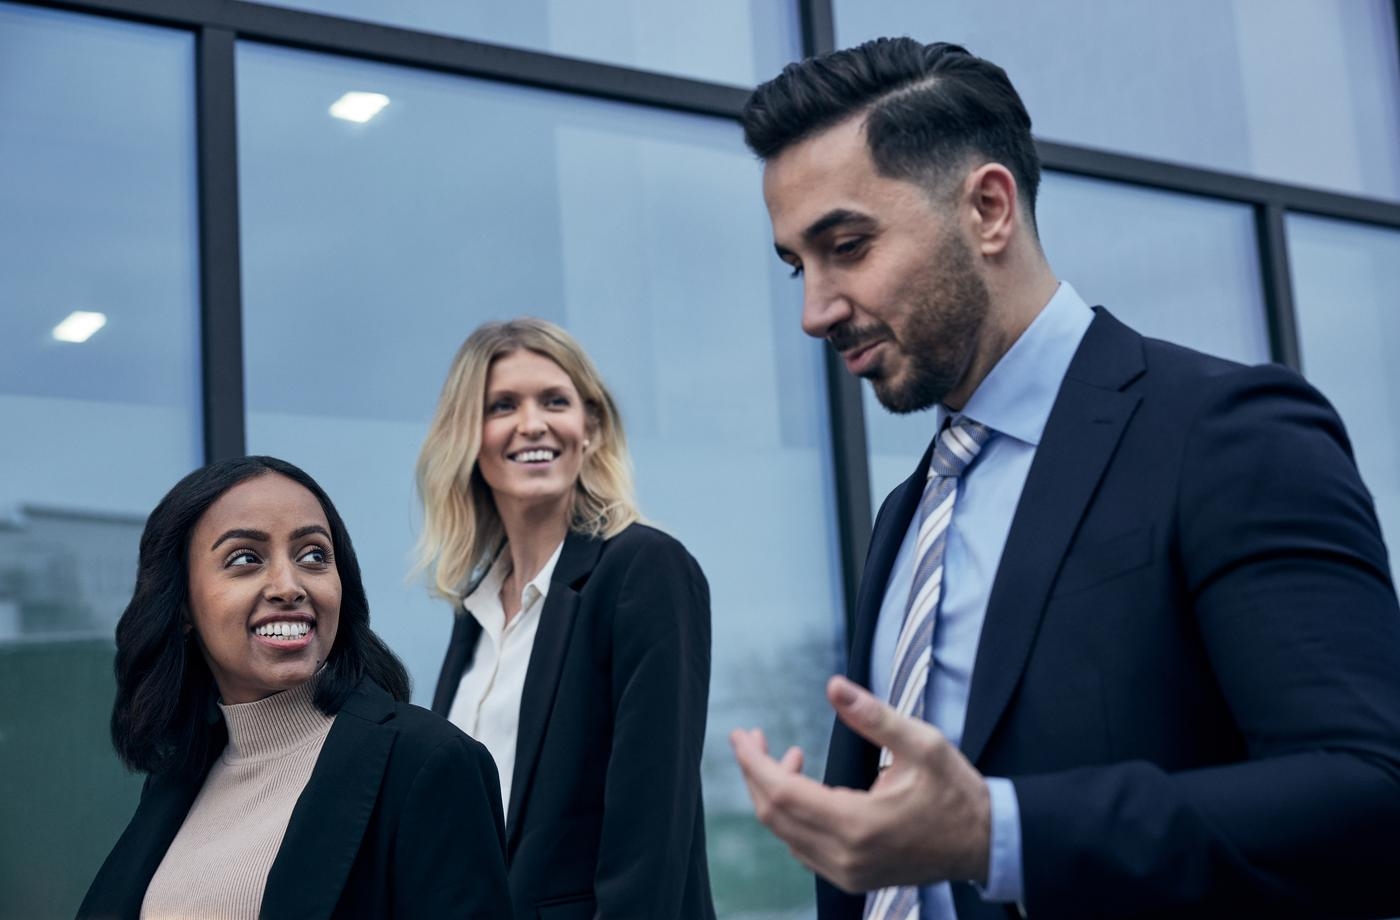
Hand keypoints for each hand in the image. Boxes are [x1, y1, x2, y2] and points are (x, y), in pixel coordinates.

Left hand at [730, 675, 990, 892]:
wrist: (985, 843)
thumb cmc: (955, 792)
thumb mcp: (922, 743)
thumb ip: (874, 716)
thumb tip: (833, 687)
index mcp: (858, 824)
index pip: (782, 793)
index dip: (753, 762)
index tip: (740, 735)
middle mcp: (845, 856)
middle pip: (774, 815)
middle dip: (755, 773)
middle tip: (752, 739)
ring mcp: (847, 873)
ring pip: (785, 834)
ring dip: (773, 793)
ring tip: (786, 756)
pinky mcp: (851, 878)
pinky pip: (803, 847)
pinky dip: (792, 816)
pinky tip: (806, 786)